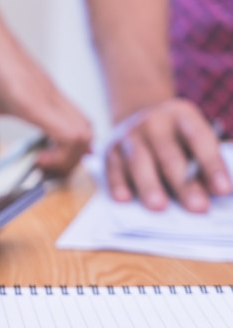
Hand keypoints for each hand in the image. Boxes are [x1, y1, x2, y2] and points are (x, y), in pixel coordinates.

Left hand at [0, 30, 91, 175]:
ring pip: (83, 122)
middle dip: (70, 158)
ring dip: (71, 145)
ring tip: (45, 153)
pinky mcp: (50, 87)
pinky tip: (43, 137)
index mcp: (32, 103)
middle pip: (86, 134)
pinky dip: (67, 131)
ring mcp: (53, 91)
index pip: (73, 136)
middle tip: (43, 164)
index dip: (62, 158)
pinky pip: (72, 112)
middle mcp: (50, 97)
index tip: (37, 161)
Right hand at [105, 99, 232, 211]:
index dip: (212, 166)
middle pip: (169, 155)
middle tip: (197, 207)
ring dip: (149, 186)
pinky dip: (118, 184)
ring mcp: (129, 136)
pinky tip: (124, 199)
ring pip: (139, 162)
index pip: (200, 140)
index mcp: (182, 115)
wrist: (136, 117)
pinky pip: (113, 169)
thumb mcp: (191, 136)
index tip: (224, 191)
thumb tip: (214, 193)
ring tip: (159, 207)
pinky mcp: (110, 151)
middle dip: (183, 184)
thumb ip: (202, 162)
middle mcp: (154, 122)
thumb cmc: (173, 137)